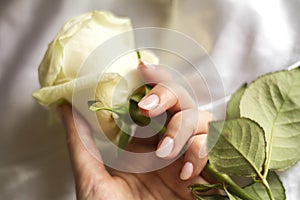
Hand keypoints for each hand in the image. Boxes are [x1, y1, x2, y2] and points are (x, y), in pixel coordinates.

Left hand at [58, 62, 212, 199]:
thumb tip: (63, 106)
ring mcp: (188, 158)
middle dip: (170, 96)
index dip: (155, 81)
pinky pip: (215, 150)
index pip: (156, 101)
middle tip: (148, 108)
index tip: (142, 68)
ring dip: (184, 130)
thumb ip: (80, 142)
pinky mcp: (205, 175)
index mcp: (143, 143)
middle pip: (184, 102)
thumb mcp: (92, 178)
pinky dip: (201, 154)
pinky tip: (184, 173)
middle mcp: (168, 145)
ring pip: (204, 121)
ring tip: (165, 153)